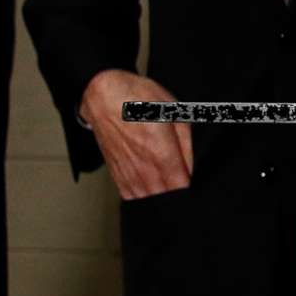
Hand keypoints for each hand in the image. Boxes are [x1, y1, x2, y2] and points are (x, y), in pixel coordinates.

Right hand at [82, 69, 191, 198]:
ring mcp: (128, 173)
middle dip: (177, 193)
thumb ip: (186, 143)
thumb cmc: (138, 98)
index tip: (193, 180)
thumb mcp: (174, 111)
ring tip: (165, 181)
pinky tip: (149, 184)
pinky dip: (143, 195)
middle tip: (181, 178)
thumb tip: (191, 168)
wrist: (102, 96)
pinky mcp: (116, 174)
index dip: (190, 187)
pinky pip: (132, 196)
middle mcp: (143, 167)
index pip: (180, 186)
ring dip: (160, 195)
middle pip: (165, 197)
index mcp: (160, 151)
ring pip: (148, 200)